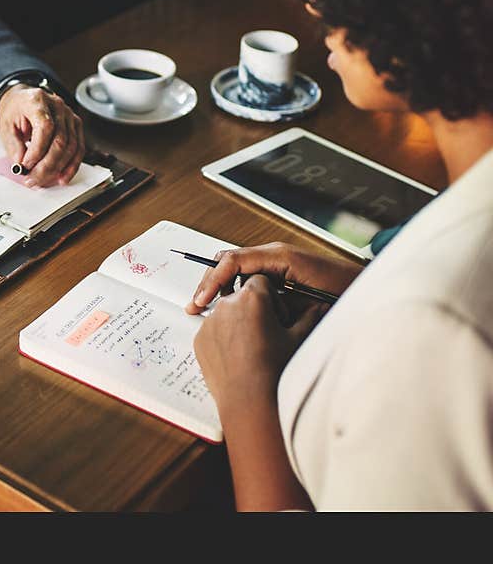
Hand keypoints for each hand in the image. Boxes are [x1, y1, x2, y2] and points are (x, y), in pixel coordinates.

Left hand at [0, 83, 84, 187]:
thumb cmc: (15, 111)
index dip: (37, 150)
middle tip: (33, 179)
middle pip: (60, 141)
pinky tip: (63, 177)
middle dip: (46, 166)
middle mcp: (57, 106)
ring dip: (58, 169)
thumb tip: (22, 166)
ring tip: (43, 180)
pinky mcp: (75, 125)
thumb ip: (14, 146)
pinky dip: (71, 166)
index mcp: (37, 101)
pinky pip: (79, 149)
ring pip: (71, 147)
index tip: (26, 165)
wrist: (23, 101)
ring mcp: (69, 115)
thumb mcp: (6, 127)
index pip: (45, 127)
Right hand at [185, 242, 361, 314]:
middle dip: (208, 282)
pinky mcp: (278, 274)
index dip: (212, 280)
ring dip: (218, 288)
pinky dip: (232, 292)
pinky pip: (247, 278)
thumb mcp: (306, 298)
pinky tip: (226, 308)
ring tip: (204, 308)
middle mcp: (273, 255)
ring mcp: (275, 263)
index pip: (232, 260)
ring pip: (234, 270)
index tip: (201, 301)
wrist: (368, 292)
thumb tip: (244, 299)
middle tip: (195, 306)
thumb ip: (275, 295)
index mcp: (278, 255)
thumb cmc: (345, 292)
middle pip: (227, 261)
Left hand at [193, 275, 324, 418]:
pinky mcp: (200, 340)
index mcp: (252, 298)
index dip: (272, 297)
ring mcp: (210, 323)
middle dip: (253, 308)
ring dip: (237, 322)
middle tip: (266, 332)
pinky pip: (213, 331)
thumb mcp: (298, 339)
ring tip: (252, 347)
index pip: (261, 281)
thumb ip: (309, 316)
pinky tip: (238, 356)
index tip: (277, 315)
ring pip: (226, 313)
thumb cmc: (275, 370)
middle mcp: (226, 305)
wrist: (250, 401)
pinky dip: (224, 338)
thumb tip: (320, 306)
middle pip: (241, 296)